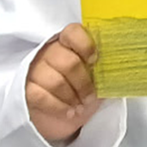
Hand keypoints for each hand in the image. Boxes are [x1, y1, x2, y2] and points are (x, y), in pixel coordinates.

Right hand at [25, 23, 101, 145]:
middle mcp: (49, 52)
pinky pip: (41, 96)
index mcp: (68, 43)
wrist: (62, 114)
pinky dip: (58, 107)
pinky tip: (69, 112)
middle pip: (68, 62)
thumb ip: (102, 66)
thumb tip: (121, 63)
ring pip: (55, 81)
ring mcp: (35, 70)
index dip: (85, 45)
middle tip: (90, 97)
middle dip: (83, 83)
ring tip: (80, 106)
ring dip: (72, 97)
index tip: (95, 60)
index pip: (72, 32)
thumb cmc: (81, 90)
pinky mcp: (25, 90)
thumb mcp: (94, 76)